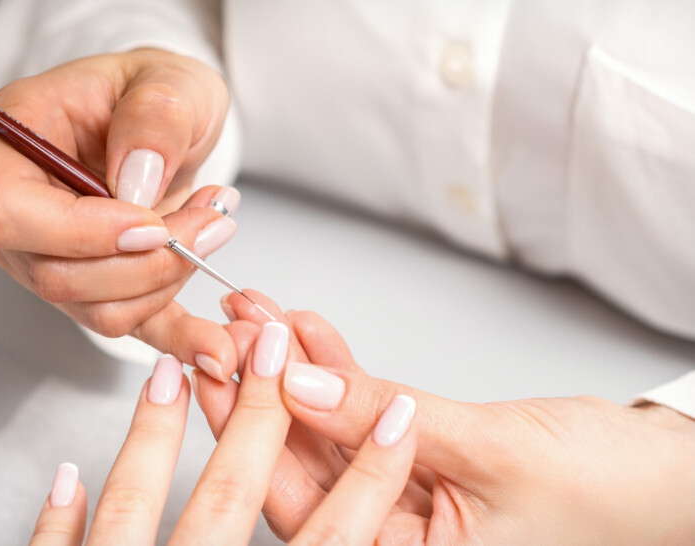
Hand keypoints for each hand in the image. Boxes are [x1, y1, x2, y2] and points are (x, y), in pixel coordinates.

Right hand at [0, 49, 237, 378]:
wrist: (163, 122)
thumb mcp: (169, 80)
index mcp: (11, 143)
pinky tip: (212, 344)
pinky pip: (127, 325)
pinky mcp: (94, 285)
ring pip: (96, 308)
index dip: (82, 232)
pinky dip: (172, 337)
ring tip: (214, 226)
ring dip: (169, 281)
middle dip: (146, 263)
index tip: (154, 223)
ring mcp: (49, 255)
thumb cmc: (151, 93)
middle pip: (56, 275)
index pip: (9, 214)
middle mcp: (17, 208)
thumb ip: (154, 118)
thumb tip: (137, 182)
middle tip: (213, 223)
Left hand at [28, 325, 417, 544]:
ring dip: (158, 436)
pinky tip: (65, 476)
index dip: (371, 473)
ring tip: (173, 370)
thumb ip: (325, 540)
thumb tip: (351, 477)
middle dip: (263, 414)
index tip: (397, 414)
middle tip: (278, 346)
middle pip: (236, 498)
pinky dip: (61, 519)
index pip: (333, 537)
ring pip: (140, 511)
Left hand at [200, 292, 694, 543]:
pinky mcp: (416, 450)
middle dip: (263, 392)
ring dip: (294, 368)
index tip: (230, 369)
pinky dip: (339, 365)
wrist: (666, 473)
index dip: (257, 434)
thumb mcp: (489, 450)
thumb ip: (386, 420)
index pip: (307, 507)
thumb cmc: (607, 491)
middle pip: (303, 464)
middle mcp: (393, 534)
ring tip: (257, 315)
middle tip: (229, 336)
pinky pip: (364, 406)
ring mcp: (400, 490)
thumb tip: (301, 385)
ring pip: (327, 428)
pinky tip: (307, 328)